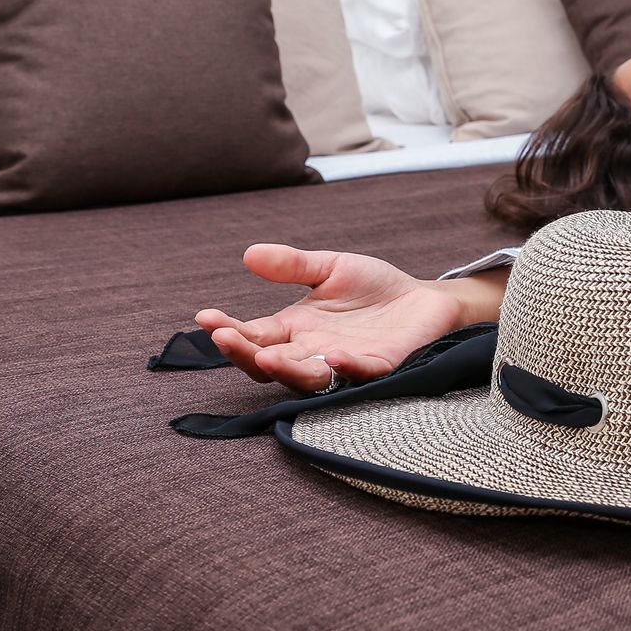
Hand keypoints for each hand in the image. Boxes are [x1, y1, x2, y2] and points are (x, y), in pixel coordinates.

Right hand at [195, 245, 475, 392]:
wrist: (425, 300)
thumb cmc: (375, 288)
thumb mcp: (330, 268)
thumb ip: (292, 265)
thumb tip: (249, 254)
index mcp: (296, 329)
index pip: (253, 335)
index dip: (228, 330)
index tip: (205, 317)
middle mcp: (313, 352)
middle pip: (269, 363)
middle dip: (244, 353)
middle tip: (224, 338)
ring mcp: (343, 364)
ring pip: (306, 377)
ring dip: (285, 368)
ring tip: (265, 355)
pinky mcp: (379, 367)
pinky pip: (359, 374)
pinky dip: (346, 368)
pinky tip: (334, 357)